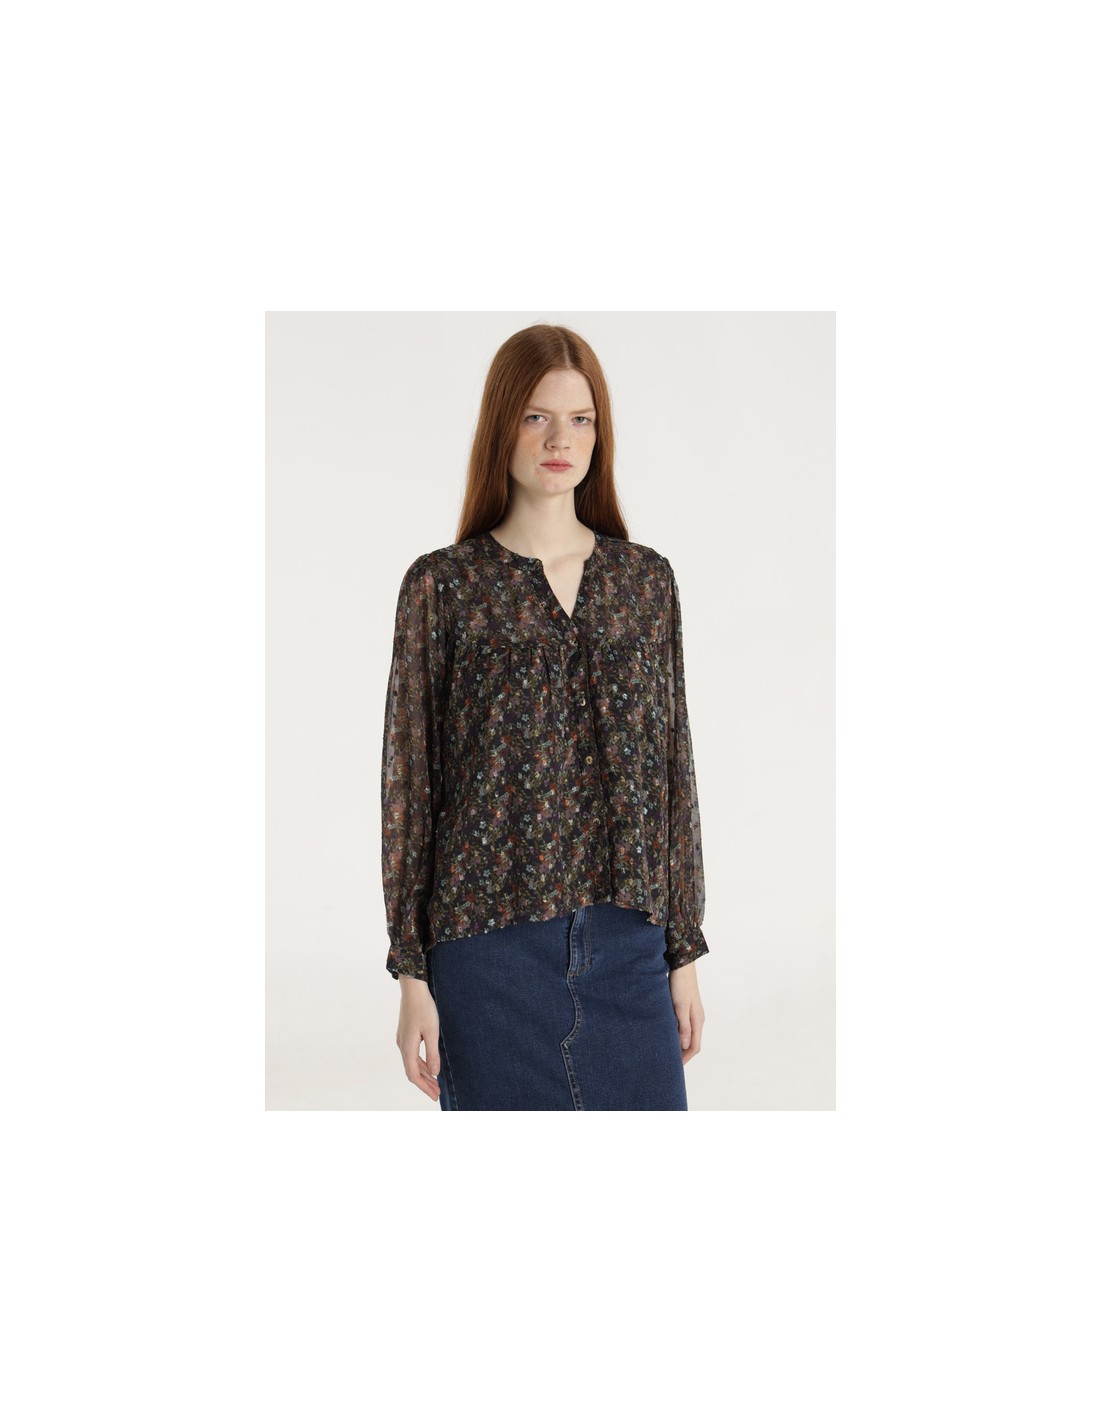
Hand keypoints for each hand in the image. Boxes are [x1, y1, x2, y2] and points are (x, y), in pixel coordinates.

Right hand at [396, 976, 441, 1102]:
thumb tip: (435, 1074)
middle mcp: (402, 1046)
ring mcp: (402, 1040)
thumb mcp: (432, 1032)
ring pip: (412, 1063)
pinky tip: (430, 1066)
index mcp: (408, 1047)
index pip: (414, 1075)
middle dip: (424, 1084)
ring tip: (435, 1082)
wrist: (413, 989)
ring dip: (423, 1074)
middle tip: (437, 1093)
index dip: (424, 1088)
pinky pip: (412, 1055)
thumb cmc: (424, 1008)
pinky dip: (421, 1064)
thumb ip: (432, 1053)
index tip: (435, 1096)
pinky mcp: (405, 1034)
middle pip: (412, 1071)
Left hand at [669, 960, 704, 1063]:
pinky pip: (684, 1027)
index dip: (685, 1059)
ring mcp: (693, 1013)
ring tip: (667, 1051)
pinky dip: (678, 1035)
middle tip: (669, 1062)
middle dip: (683, 1054)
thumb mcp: (680, 1006)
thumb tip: (684, 1046)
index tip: (674, 1068)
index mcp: (698, 1021)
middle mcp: (697, 1019)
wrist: (682, 965)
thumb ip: (683, 1026)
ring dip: (680, 1045)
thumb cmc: (681, 984)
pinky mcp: (686, 1008)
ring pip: (688, 1035)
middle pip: (692, 1043)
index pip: (694, 1047)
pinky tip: (668, 1034)